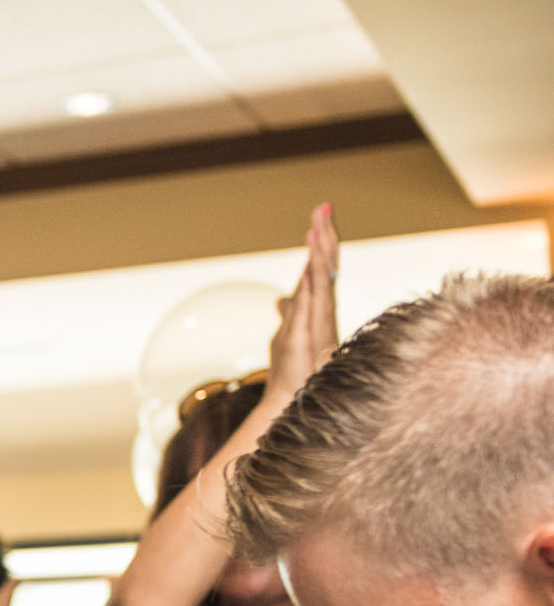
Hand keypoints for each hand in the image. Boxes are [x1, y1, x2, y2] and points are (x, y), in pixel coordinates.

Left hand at [269, 202, 341, 400]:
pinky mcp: (314, 329)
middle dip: (324, 235)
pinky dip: (316, 274)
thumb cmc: (295, 370)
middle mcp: (321, 309)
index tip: (319, 218)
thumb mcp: (287, 334)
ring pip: (322, 275)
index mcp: (316, 307)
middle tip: (323, 206)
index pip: (319, 268)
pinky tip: (314, 256)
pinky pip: (317, 294)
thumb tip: (281, 298)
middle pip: (324, 265)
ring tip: (319, 222)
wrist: (293, 399)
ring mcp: (320, 318)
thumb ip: (289, 312)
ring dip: (321, 248)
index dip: (320, 243)